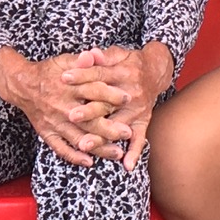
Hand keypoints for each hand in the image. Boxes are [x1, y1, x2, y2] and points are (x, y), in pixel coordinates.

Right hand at [0, 50, 122, 167]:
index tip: (127, 98)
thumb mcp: (64, 61)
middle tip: (128, 132)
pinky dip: (74, 156)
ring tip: (117, 152)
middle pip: (88, 120)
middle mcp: (62, 107)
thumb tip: (94, 55)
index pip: (92, 91)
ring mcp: (54, 123)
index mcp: (68, 87)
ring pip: (78, 138)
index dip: (110, 94)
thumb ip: (81, 61)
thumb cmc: (48, 72)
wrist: (22, 85)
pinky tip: (89, 161)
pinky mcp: (47, 133)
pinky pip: (61, 148)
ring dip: (98, 147)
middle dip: (109, 128)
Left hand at [60, 42, 174, 166]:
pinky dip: (134, 153)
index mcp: (123, 73)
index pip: (99, 75)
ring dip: (102, 137)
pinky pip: (140, 139)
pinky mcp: (144, 120)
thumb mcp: (117, 54)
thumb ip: (102, 57)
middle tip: (72, 116)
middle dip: (89, 111)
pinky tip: (126, 166)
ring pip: (117, 125)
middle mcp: (131, 93)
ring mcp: (138, 109)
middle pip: (106, 103)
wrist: (155, 70)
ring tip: (85, 145)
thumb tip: (88, 53)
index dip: (81, 75)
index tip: (63, 78)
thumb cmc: (130, 62)